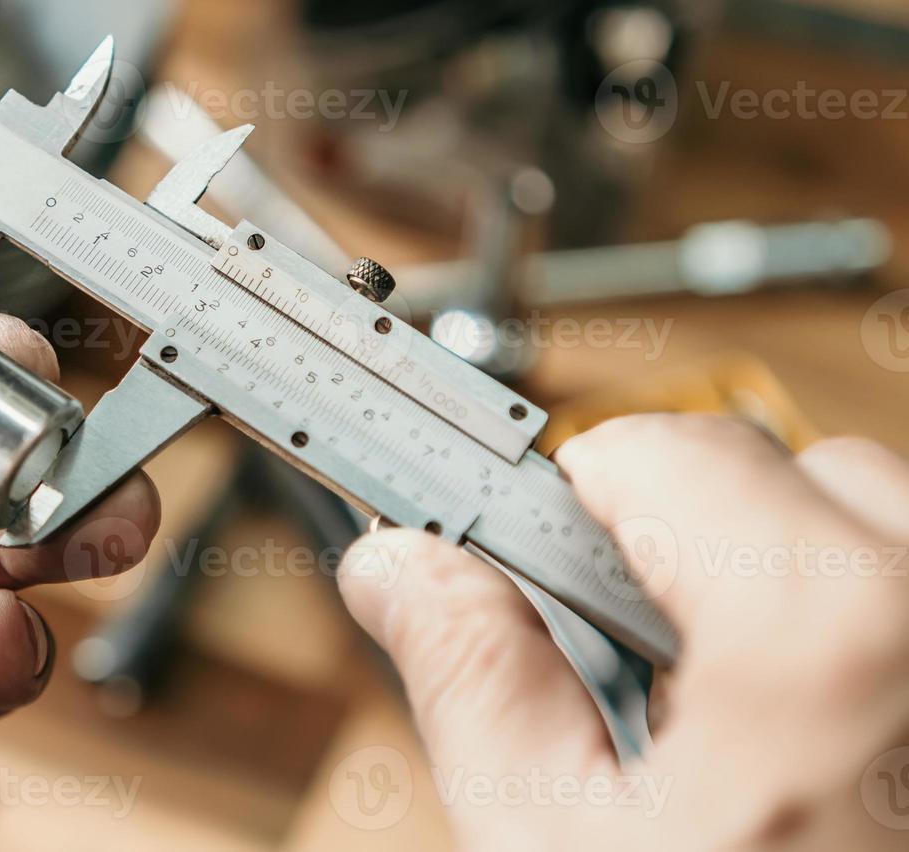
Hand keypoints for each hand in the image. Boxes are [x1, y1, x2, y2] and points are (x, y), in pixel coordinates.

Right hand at [339, 414, 908, 848]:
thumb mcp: (556, 849)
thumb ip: (471, 675)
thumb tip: (402, 568)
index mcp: (823, 632)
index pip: (658, 450)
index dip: (563, 501)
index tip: (516, 535)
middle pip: (782, 471)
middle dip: (685, 541)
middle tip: (629, 659)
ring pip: (877, 529)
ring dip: (788, 577)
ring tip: (730, 710)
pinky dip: (861, 626)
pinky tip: (810, 735)